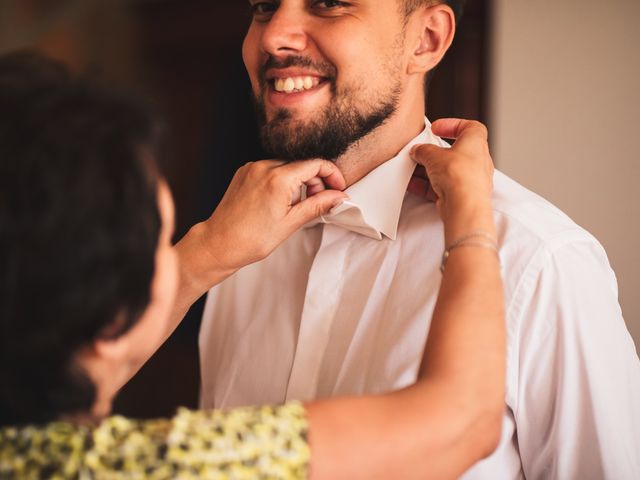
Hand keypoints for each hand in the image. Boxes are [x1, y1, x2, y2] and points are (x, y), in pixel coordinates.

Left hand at [199, 159, 347, 273]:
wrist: (219, 243)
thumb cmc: (252, 238)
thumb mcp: (291, 223)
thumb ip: (318, 205)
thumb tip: (340, 197)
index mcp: (278, 178)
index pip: (316, 164)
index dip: (332, 175)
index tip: (338, 189)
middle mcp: (264, 166)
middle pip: (302, 164)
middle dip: (315, 181)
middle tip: (317, 203)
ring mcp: (252, 167)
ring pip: (287, 166)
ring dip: (298, 182)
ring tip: (294, 206)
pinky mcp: (244, 172)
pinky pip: (271, 169)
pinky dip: (281, 181)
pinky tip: (279, 202)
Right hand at [409, 119, 493, 219]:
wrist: (464, 206)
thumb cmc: (459, 176)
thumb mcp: (434, 155)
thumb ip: (424, 150)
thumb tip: (418, 150)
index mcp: (476, 144)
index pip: (470, 127)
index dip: (453, 125)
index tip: (436, 128)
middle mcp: (476, 161)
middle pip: (453, 151)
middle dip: (434, 152)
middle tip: (421, 152)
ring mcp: (469, 180)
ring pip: (446, 171)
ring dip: (429, 170)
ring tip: (413, 169)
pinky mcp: (461, 195)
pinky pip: (442, 187)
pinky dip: (428, 186)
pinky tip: (413, 185)